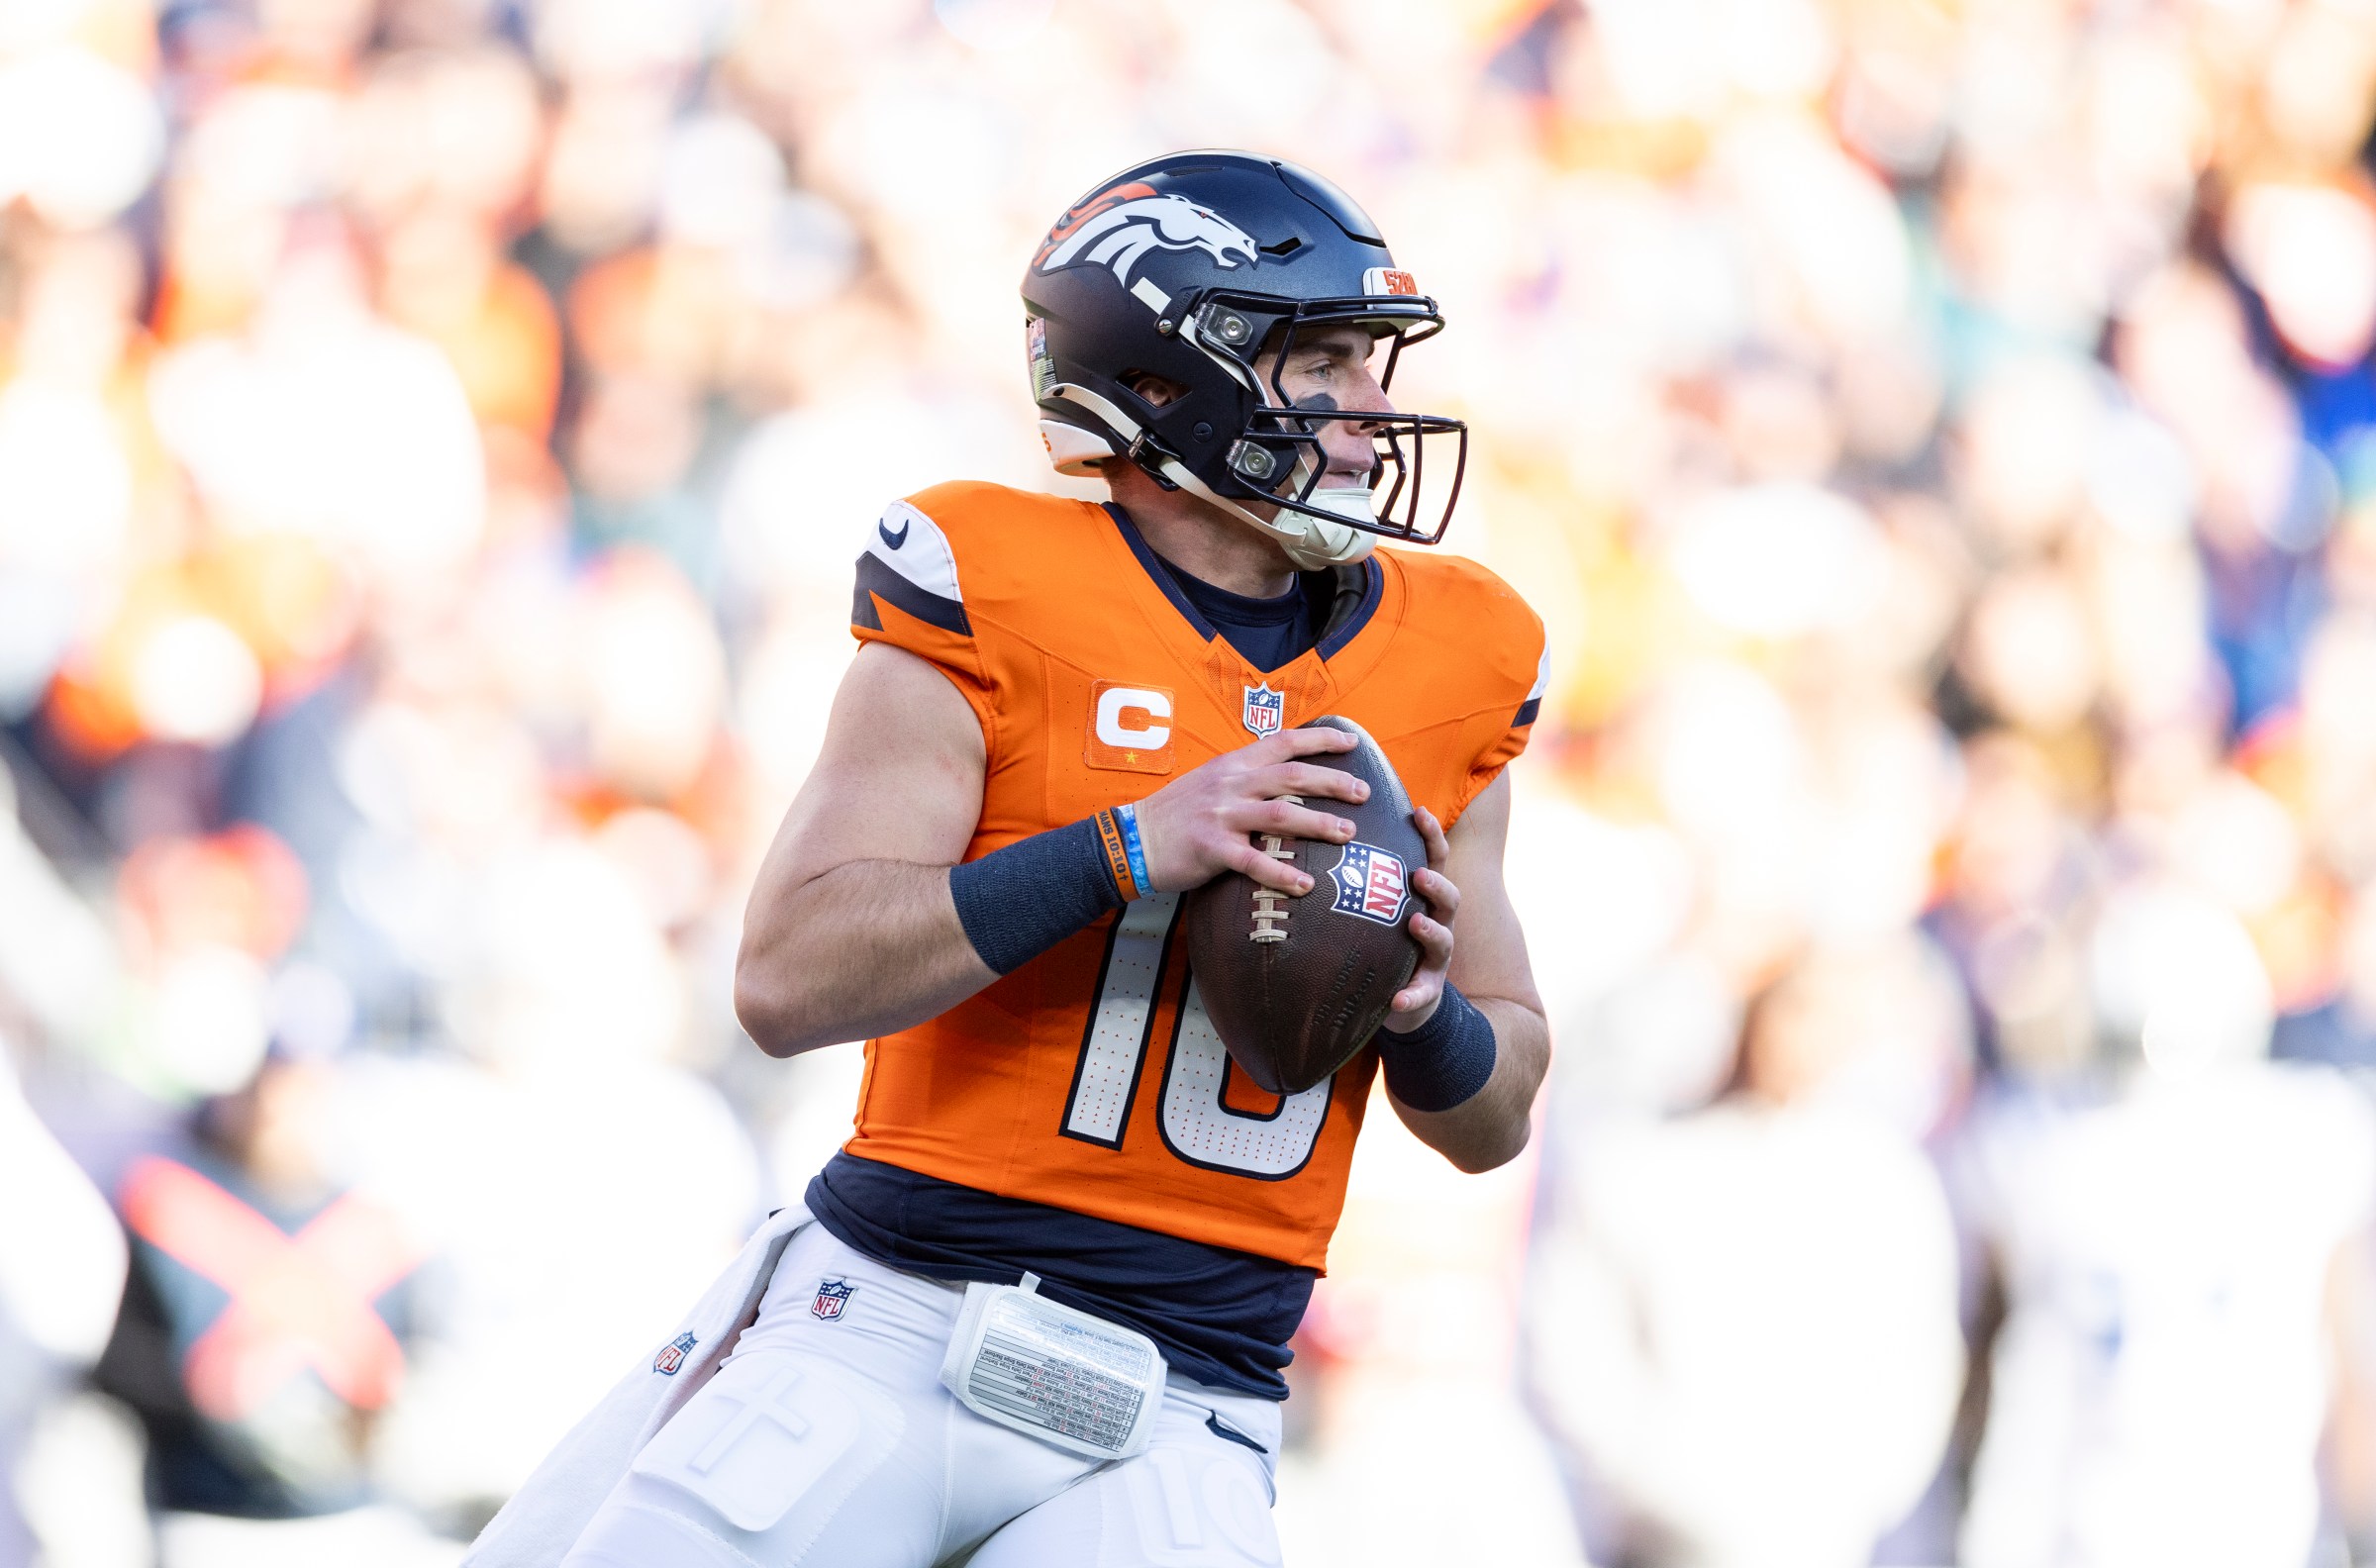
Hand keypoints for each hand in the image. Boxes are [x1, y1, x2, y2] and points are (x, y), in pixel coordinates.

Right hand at [1130, 726, 1369, 894]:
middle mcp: (1231, 784)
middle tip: (1363, 793)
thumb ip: (1245, 777)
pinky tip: (1305, 886)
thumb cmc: (1176, 813)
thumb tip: (1286, 778)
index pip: (1284, 741)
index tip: (1352, 742)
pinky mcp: (1211, 849)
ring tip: (1348, 834)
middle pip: (1292, 777)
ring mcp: (1221, 816)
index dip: (1321, 740)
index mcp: (1233, 764)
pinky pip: (1253, 862)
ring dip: (1319, 824)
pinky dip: (1282, 874)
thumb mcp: (1211, 781)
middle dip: (1333, 782)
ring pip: (1281, 816)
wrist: (1133, 838)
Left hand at [1381, 806, 1456, 1032]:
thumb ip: (1362, 877)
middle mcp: (1437, 923)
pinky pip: (1422, 994)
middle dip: (1437, 884)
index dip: (1431, 836)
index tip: (1418, 812)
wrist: (1400, 997)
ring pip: (1444, 942)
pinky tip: (1397, 1000)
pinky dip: (1412, 996)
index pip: (1434, 860)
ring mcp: (1435, 959)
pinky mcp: (1426, 991)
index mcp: (1423, 898)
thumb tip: (1321, 831)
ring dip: (1431, 932)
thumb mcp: (1377, 907)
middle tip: (1418, 874)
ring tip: (1416, 924)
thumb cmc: (1383, 940)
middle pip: (1449, 898)